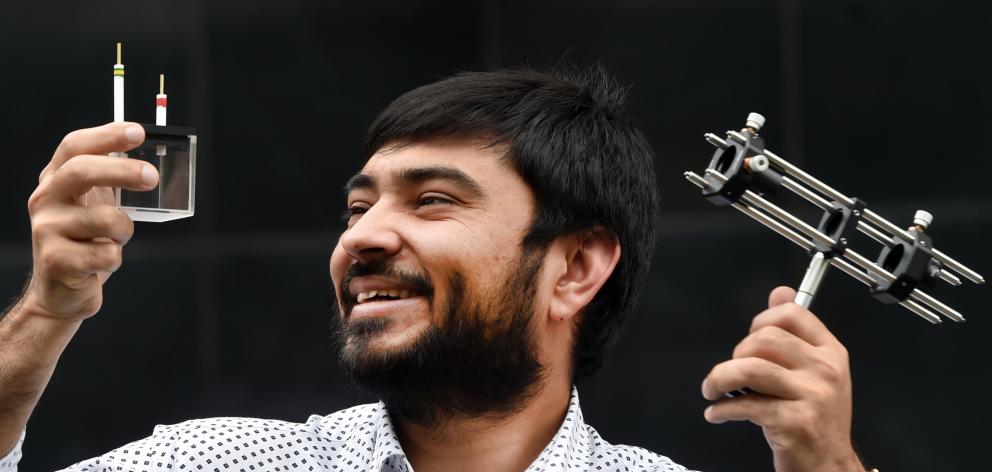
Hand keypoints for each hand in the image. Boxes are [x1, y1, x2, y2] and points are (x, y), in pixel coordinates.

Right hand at [20, 122, 157, 321]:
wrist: (59, 292)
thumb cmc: (84, 241)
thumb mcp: (93, 204)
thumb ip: (111, 180)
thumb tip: (152, 158)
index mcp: (55, 180)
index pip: (74, 146)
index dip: (106, 136)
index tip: (137, 131)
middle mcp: (45, 199)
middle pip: (81, 171)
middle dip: (122, 170)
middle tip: (152, 176)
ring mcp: (46, 230)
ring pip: (106, 218)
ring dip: (124, 230)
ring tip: (116, 239)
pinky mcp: (56, 261)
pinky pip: (107, 254)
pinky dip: (115, 258)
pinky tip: (100, 262)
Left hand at [701, 286, 863, 470]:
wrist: (829, 466)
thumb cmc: (815, 418)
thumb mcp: (814, 372)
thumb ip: (794, 332)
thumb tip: (779, 292)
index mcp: (830, 351)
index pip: (791, 313)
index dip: (760, 321)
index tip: (748, 340)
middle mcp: (825, 369)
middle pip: (764, 339)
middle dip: (736, 354)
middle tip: (731, 373)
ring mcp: (812, 395)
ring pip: (750, 367)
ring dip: (720, 378)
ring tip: (712, 390)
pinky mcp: (794, 421)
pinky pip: (746, 404)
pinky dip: (722, 409)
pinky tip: (717, 413)